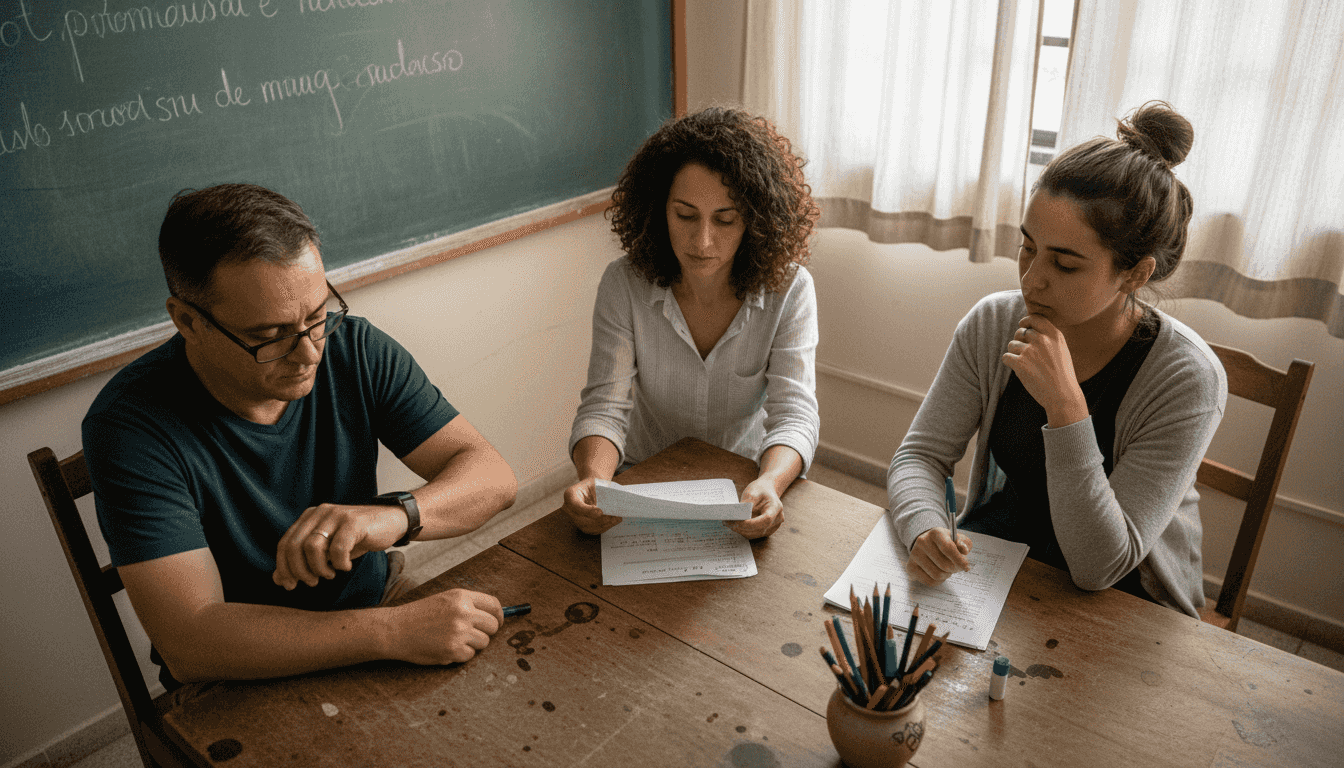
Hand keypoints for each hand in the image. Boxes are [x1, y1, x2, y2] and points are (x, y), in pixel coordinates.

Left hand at [272, 503, 407, 589]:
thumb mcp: (327, 551)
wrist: (391, 521)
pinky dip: (339, 563)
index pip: (284, 543)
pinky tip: (346, 566)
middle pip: (295, 546)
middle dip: (299, 570)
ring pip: (312, 546)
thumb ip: (304, 562)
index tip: (289, 585)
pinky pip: (338, 547)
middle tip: (312, 582)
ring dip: (318, 568)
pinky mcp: (354, 522)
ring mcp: (336, 515)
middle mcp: (319, 512)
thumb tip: (278, 580)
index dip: (283, 567)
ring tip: (330, 574)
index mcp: (309, 517)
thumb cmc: (357, 538)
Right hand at [387, 588, 502, 664]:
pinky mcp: (453, 650)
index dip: (499, 616)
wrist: (396, 629)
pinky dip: (460, 655)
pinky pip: (470, 655)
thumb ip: (469, 605)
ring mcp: (459, 632)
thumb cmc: (420, 615)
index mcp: (462, 597)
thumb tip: (494, 616)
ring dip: (472, 644)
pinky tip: (445, 648)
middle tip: (471, 634)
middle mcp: (463, 613)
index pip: (494, 605)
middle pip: (493, 626)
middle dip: (485, 632)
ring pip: (484, 642)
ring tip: (453, 640)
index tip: (497, 623)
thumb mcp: (445, 600)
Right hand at [561, 477, 622, 534]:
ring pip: (587, 527)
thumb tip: (613, 503)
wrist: (592, 489)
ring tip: (615, 519)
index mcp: (570, 494)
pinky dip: (603, 527)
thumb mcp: (598, 483)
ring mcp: (574, 518)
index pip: (575, 505)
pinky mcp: (581, 525)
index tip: (600, 512)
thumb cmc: (595, 485)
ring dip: (602, 525)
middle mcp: (569, 508)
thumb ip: (603, 493)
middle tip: (611, 517)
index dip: (587, 510)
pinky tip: (612, 522)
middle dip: (598, 520)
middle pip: (581, 519)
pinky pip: (591, 530)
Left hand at [727, 477, 784, 538]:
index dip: (751, 523)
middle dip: (742, 527)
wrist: (767, 490)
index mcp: (776, 507)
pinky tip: (734, 525)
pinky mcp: (766, 530)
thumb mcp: (752, 492)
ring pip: (756, 534)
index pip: (766, 519)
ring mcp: (773, 526)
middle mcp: (777, 519)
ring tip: (729, 523)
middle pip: (760, 529)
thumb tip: (736, 515)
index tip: (737, 521)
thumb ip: (746, 504)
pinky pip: (754, 533)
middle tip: (727, 522)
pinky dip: (744, 530)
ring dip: (741, 530)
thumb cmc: (760, 489)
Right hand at [906, 527, 973, 586]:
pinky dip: (939, 581)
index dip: (959, 560)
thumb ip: (964, 543)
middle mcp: (922, 542)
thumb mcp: (957, 539)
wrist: (927, 544)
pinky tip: (939, 573)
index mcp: (935, 533)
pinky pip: (929, 582)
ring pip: (937, 575)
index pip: (948, 548)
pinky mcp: (910, 567)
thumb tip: (964, 550)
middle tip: (956, 567)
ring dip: (947, 575)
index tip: (966, 567)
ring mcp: (914, 555)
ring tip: (947, 569)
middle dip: (955, 569)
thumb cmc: (946, 543)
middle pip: (944, 565)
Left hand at [1001, 315, 1087, 426]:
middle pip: (1020, 331)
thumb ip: (1049, 337)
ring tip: (1026, 364)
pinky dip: (1009, 362)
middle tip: (1025, 353)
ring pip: (1011, 344)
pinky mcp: (1020, 363)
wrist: (1063, 395)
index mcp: (1054, 335)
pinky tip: (1019, 369)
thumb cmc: (1062, 374)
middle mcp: (1042, 340)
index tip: (1023, 326)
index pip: (1035, 317)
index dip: (1026, 321)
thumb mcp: (1062, 349)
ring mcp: (1030, 351)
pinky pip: (1006, 357)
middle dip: (1019, 340)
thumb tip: (1030, 327)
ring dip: (1014, 353)